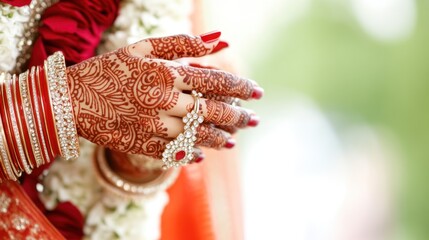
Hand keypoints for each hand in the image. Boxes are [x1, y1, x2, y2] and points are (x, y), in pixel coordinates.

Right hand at [66, 32, 262, 158]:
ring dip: (221, 137)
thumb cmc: (109, 69)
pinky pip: (177, 153)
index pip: (215, 80)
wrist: (72, 100)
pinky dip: (193, 153)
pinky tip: (204, 153)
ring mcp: (155, 126)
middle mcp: (164, 101)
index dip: (240, 86)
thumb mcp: (142, 48)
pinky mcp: (144, 145)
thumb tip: (219, 40)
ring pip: (199, 135)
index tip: (257, 92)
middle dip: (239, 115)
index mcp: (166, 73)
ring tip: (235, 138)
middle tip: (255, 119)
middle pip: (213, 110)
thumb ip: (181, 44)